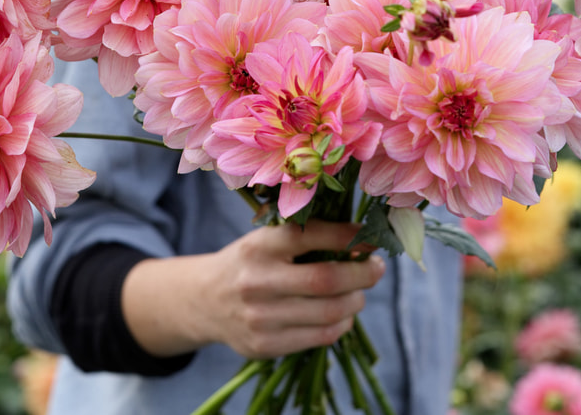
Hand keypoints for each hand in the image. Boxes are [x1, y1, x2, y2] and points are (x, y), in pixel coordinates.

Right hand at [122, 220, 385, 359]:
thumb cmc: (249, 263)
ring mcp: (259, 318)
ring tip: (359, 291)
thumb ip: (305, 237)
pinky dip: (342, 323)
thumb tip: (362, 238)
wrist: (204, 301)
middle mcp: (256, 282)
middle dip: (363, 273)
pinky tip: (343, 312)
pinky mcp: (264, 345)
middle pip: (326, 279)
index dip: (347, 236)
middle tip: (376, 267)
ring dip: (356, 300)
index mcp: (257, 246)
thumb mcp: (265, 240)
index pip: (310, 236)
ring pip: (330, 312)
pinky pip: (320, 337)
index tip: (369, 237)